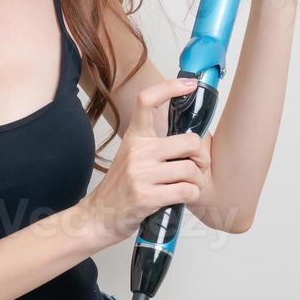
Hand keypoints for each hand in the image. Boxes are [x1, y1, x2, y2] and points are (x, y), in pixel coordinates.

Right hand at [81, 76, 210, 246]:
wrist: (98, 216)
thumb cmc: (121, 188)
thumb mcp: (132, 157)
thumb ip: (155, 145)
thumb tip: (190, 138)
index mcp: (134, 138)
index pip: (148, 101)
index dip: (170, 87)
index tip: (189, 83)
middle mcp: (137, 152)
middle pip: (189, 141)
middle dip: (201, 157)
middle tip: (196, 165)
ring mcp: (141, 174)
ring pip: (191, 169)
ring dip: (195, 181)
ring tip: (184, 186)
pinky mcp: (147, 196)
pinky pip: (186, 190)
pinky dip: (191, 195)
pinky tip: (181, 198)